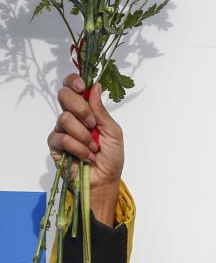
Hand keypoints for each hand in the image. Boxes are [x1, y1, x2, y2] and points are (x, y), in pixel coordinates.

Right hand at [48, 74, 123, 224]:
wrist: (105, 180)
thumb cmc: (112, 158)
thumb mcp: (113, 132)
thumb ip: (101, 110)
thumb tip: (95, 86)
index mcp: (86, 111)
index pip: (73, 88)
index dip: (73, 82)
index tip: (81, 86)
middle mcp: (72, 118)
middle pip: (64, 96)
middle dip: (81, 108)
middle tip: (92, 124)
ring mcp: (62, 131)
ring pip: (65, 119)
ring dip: (84, 136)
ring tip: (93, 149)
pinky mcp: (55, 146)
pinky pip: (62, 138)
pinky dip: (78, 148)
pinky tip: (86, 157)